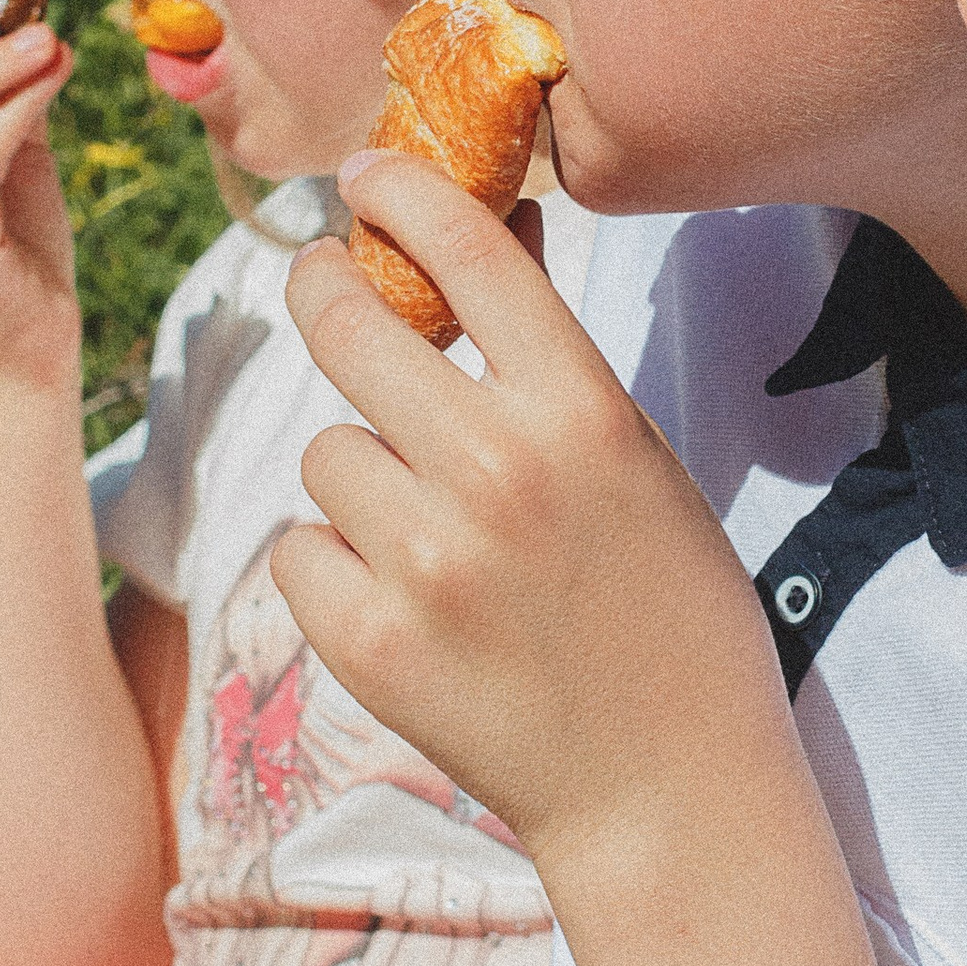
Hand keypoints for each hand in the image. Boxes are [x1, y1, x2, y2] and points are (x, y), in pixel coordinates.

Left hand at [274, 152, 793, 874]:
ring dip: (360, 475)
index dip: (399, 192)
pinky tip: (406, 603)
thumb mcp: (635, 459)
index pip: (464, 251)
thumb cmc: (665, 609)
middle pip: (349, 328)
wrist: (667, 787)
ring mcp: (425, 561)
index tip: (363, 178)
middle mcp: (496, 472)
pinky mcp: (367, 642)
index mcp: (580, 413)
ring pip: (324, 451)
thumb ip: (548, 355)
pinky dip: (335, 567)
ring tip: (434, 536)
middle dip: (329, 294)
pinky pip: (299, 549)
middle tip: (329, 286)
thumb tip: (493, 226)